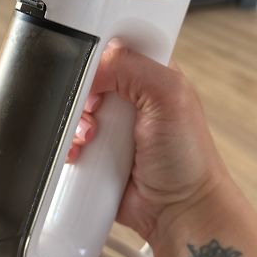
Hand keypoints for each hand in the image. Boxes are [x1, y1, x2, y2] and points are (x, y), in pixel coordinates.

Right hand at [69, 42, 228, 243]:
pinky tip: (81, 151)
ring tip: (92, 136)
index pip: (114, 44)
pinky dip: (68, 144)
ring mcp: (111, 124)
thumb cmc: (189, 158)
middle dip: (82, 91)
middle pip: (86, 76)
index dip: (99, 51)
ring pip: (73, 108)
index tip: (91, 66)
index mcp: (150, 73)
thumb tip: (95, 62)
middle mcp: (129, 95)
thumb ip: (133, 67)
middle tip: (96, 108)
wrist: (178, 211)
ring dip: (74, 122)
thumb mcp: (170, 96)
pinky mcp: (96, 150)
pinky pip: (68, 139)